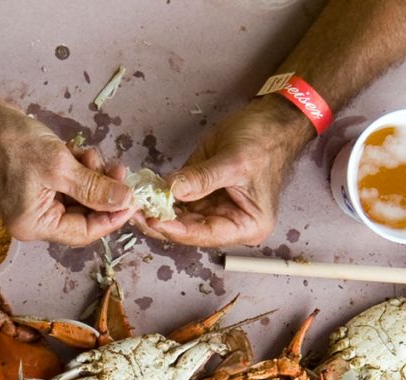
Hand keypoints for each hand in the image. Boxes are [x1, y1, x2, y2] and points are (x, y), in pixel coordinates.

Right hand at [0, 102, 134, 245]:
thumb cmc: (12, 142)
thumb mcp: (60, 166)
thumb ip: (95, 188)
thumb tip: (125, 202)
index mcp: (35, 225)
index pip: (84, 233)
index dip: (111, 218)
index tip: (132, 200)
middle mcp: (34, 221)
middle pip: (82, 215)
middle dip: (102, 192)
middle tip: (118, 170)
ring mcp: (34, 204)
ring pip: (77, 198)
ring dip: (91, 177)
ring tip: (92, 154)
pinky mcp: (35, 186)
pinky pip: (66, 186)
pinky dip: (78, 170)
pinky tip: (80, 153)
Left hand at [142, 97, 312, 247]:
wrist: (272, 119)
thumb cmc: (264, 140)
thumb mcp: (234, 161)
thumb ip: (203, 179)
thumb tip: (171, 191)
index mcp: (246, 225)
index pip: (206, 234)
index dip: (178, 230)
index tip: (154, 222)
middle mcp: (229, 222)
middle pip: (190, 229)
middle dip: (162, 221)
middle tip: (134, 213)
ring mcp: (215, 208)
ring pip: (181, 217)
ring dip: (157, 210)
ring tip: (134, 204)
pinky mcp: (204, 193)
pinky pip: (180, 199)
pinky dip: (162, 196)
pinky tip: (144, 193)